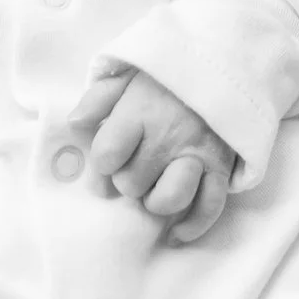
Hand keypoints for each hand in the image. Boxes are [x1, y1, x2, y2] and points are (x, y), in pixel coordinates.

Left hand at [67, 65, 237, 242]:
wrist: (223, 64)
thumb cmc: (168, 77)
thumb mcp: (127, 75)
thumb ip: (97, 99)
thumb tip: (75, 124)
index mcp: (140, 113)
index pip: (106, 156)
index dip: (101, 164)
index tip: (108, 158)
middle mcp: (168, 137)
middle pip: (131, 184)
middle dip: (127, 180)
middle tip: (135, 165)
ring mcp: (197, 155)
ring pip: (167, 200)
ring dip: (155, 201)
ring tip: (154, 189)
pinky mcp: (222, 168)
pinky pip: (208, 208)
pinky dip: (192, 227)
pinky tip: (176, 234)